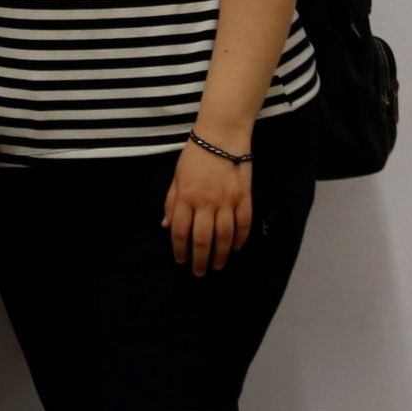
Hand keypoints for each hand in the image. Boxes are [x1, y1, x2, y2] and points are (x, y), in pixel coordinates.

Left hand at [162, 140, 254, 274]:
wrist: (221, 138)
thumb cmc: (194, 157)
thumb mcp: (176, 178)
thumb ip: (172, 203)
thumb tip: (167, 226)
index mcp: (186, 197)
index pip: (181, 231)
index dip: (179, 249)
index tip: (180, 261)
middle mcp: (206, 202)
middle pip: (202, 239)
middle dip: (200, 259)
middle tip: (199, 272)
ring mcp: (227, 202)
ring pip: (225, 236)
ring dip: (221, 255)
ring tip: (218, 266)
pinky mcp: (245, 199)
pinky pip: (244, 225)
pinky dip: (241, 239)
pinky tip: (236, 248)